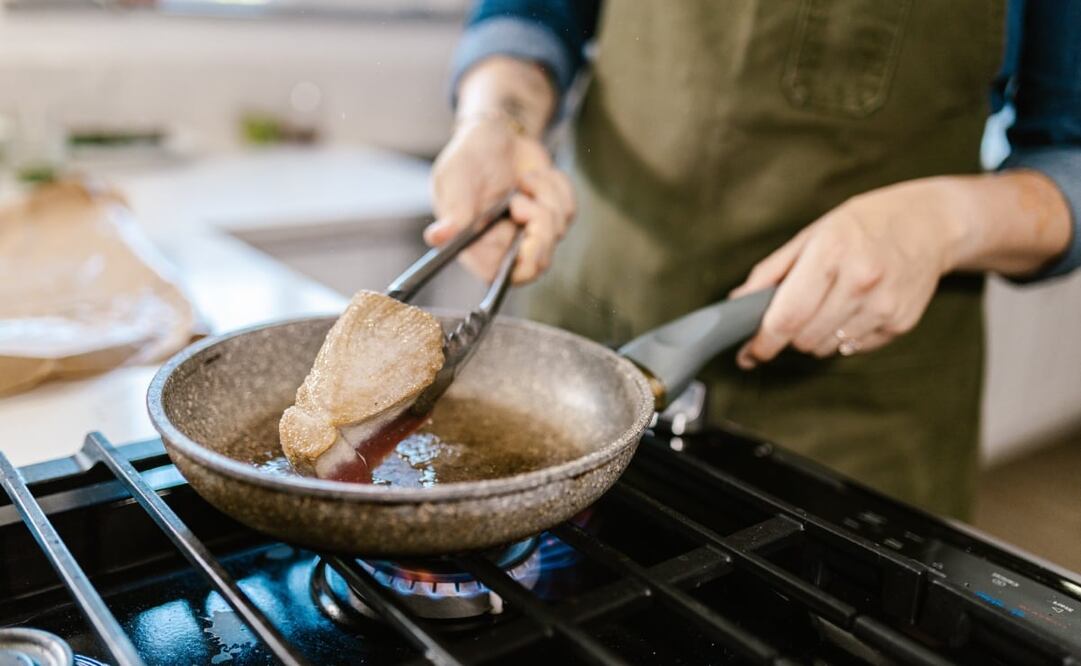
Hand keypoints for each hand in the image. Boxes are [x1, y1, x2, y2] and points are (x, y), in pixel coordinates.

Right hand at [426, 116, 574, 283]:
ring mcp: (531, 232)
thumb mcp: (455, 178)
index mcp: (476, 246)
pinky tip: (537, 175)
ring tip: (522, 180)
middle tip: (521, 202)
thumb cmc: (467, 159)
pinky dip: (555, 186)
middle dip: (539, 231)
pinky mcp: (553, 215)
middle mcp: (504, 245)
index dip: (518, 268)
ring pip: (556, 231)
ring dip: (543, 196)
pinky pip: (569, 210)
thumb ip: (454, 210)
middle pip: (537, 264)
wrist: (495, 134)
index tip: (525, 242)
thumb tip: (437, 237)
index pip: (500, 277)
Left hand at [730, 177, 968, 367]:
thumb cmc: (863, 225)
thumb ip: (772, 271)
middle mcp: (861, 281)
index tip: (749, 353)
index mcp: (832, 252)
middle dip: (787, 335)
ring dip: (814, 337)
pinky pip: (853, 348)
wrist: (931, 223)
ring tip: (827, 305)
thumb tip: (738, 305)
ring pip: (826, 348)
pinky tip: (853, 308)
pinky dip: (842, 337)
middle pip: (804, 338)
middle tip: (790, 317)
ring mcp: (885, 305)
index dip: (763, 341)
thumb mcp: (812, 234)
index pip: (788, 316)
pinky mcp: (900, 323)